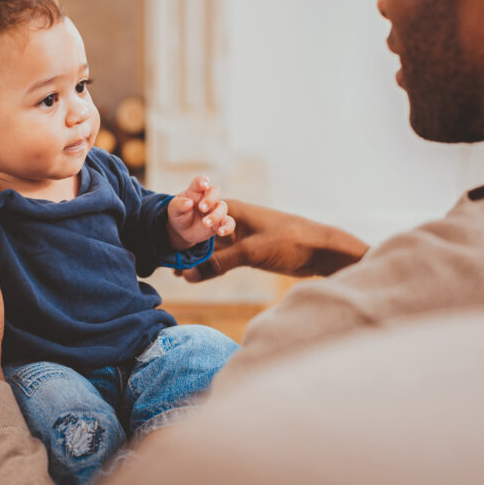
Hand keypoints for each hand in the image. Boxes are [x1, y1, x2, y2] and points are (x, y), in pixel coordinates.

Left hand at [166, 176, 235, 250]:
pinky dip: (227, 227)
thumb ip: (179, 205)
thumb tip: (188, 203)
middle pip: (215, 191)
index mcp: (195, 191)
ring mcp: (215, 210)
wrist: (182, 230)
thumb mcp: (174, 209)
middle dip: (210, 199)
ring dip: (216, 215)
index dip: (203, 181)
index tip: (204, 185)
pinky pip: (229, 223)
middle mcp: (208, 198)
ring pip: (223, 207)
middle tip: (201, 208)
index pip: (200, 181)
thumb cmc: (179, 214)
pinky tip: (221, 232)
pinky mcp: (220, 223)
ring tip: (206, 223)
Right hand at [176, 199, 369, 281]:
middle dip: (183, 246)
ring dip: (195, 257)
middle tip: (166, 265)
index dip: (178, 229)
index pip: (195, 216)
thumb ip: (218, 263)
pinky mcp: (246, 249)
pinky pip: (220, 255)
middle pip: (199, 232)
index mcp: (230, 209)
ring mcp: (238, 234)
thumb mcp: (250, 252)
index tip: (162, 247)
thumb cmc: (289, 241)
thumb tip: (187, 274)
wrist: (320, 249)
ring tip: (176, 273)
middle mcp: (231, 219)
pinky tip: (196, 275)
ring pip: (209, 246)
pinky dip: (209, 264)